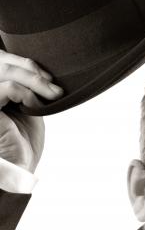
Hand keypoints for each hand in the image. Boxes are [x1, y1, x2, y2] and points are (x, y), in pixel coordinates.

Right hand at [0, 50, 63, 172]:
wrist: (18, 168)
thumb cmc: (23, 143)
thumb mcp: (28, 108)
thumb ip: (27, 88)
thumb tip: (40, 70)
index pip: (4, 61)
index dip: (27, 64)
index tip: (51, 78)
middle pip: (4, 62)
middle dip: (34, 70)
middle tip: (55, 86)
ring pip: (7, 71)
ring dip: (35, 81)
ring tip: (54, 94)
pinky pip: (8, 88)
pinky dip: (27, 94)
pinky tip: (36, 106)